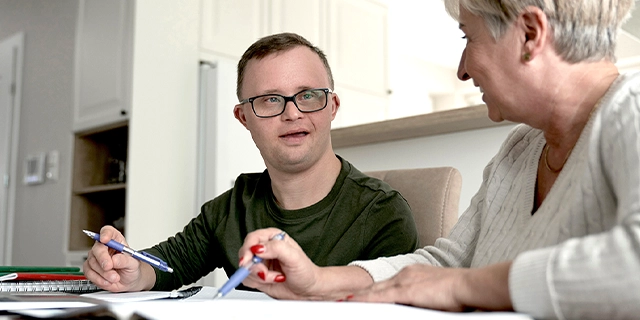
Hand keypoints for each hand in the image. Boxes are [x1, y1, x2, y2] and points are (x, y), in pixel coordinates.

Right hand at [82, 225, 154, 291]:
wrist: (129, 281)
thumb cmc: (131, 268)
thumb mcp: (134, 263)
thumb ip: (125, 260)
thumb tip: (114, 259)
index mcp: (116, 240)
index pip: (108, 231)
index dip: (105, 234)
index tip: (105, 239)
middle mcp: (104, 247)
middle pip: (97, 248)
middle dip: (102, 258)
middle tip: (109, 267)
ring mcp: (96, 258)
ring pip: (92, 262)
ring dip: (104, 273)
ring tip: (115, 277)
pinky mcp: (91, 269)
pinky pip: (89, 273)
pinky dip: (98, 279)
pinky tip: (108, 281)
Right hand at [238, 228, 324, 298]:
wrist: (308, 290)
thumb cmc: (305, 271)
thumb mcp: (294, 257)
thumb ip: (277, 248)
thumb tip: (258, 248)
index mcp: (273, 237)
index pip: (253, 238)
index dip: (247, 249)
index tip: (247, 260)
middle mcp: (265, 248)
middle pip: (245, 253)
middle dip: (253, 267)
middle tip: (264, 273)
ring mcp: (260, 262)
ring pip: (245, 268)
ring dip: (259, 276)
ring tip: (276, 277)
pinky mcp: (257, 275)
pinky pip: (247, 279)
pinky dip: (258, 283)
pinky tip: (272, 281)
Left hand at [345, 264, 468, 310]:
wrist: (469, 285)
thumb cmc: (460, 292)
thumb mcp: (437, 293)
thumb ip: (423, 298)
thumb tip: (419, 305)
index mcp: (413, 274)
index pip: (387, 284)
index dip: (372, 291)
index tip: (360, 295)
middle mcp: (405, 274)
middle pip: (376, 286)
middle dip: (360, 293)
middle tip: (342, 299)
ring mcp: (404, 281)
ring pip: (374, 290)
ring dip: (358, 297)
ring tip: (342, 302)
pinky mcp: (405, 291)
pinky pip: (379, 297)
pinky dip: (364, 300)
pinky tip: (352, 303)